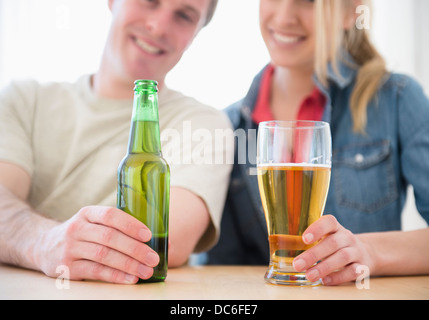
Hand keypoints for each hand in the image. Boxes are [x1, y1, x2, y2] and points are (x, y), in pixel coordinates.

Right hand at [34, 206, 159, 283]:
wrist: (43, 245)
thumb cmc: (81, 233)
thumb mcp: (92, 222)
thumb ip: (115, 226)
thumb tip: (152, 238)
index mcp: (87, 213)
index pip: (110, 215)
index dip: (130, 224)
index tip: (148, 235)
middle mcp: (77, 228)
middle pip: (109, 237)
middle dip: (135, 249)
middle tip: (153, 258)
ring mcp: (70, 248)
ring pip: (104, 255)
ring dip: (128, 264)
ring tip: (146, 271)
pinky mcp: (67, 267)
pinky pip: (95, 271)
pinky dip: (115, 275)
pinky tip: (130, 278)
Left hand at [292, 215, 374, 285]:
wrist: (366, 253)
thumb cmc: (335, 244)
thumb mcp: (326, 237)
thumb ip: (309, 239)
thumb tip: (280, 244)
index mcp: (335, 227)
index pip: (329, 222)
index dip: (317, 229)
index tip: (304, 239)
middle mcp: (347, 237)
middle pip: (332, 243)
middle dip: (314, 254)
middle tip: (298, 264)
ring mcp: (356, 251)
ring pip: (342, 257)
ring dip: (324, 267)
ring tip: (309, 275)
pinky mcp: (363, 266)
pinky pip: (352, 271)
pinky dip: (338, 277)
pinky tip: (325, 280)